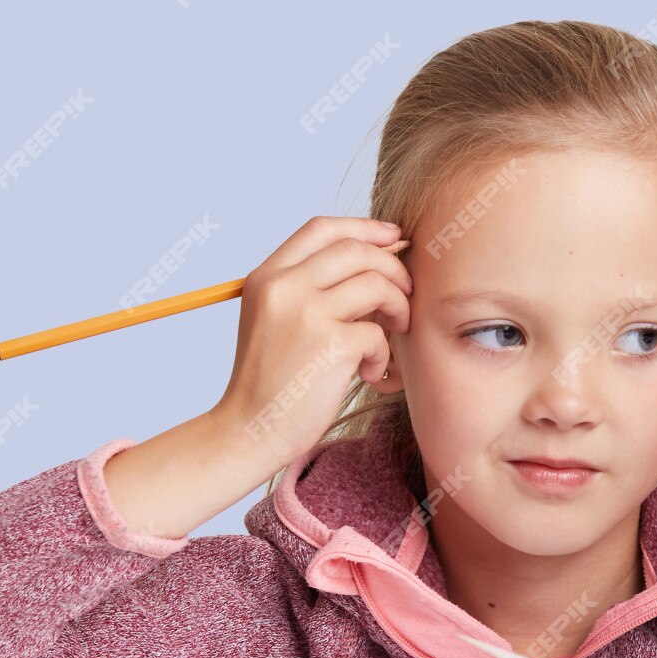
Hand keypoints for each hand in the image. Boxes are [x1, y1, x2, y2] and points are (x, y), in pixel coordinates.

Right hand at [210, 215, 412, 470]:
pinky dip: (382, 354)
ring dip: (398, 307)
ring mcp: (306, 313)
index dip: (365, 228)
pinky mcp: (330, 345)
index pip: (322, 229)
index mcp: (267, 276)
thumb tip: (375, 261)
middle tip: (405, 294)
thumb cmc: (272, 381)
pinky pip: (378, 333)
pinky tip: (370, 372)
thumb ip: (309, 288)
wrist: (251, 430)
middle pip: (356, 250)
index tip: (395, 238)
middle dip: (393, 268)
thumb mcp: (274, 320)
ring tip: (394, 332)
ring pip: (376, 284)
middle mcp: (283, 287)